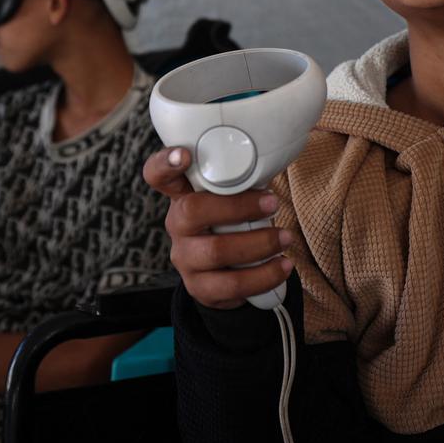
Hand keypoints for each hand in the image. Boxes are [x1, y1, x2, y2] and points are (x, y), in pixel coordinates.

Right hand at [143, 147, 292, 309]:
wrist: (226, 275)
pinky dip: (265, 275)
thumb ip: (239, 180)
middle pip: (192, 211)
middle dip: (238, 207)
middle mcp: (177, 226)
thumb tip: (273, 158)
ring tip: (285, 238)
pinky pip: (232, 284)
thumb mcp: (230, 199)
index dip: (165, 163)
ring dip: (259, 243)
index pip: (158, 174)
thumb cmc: (232, 225)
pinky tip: (283, 265)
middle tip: (272, 204)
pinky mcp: (200, 287)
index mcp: (182, 196)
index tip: (184, 154)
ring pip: (216, 251)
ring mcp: (185, 258)